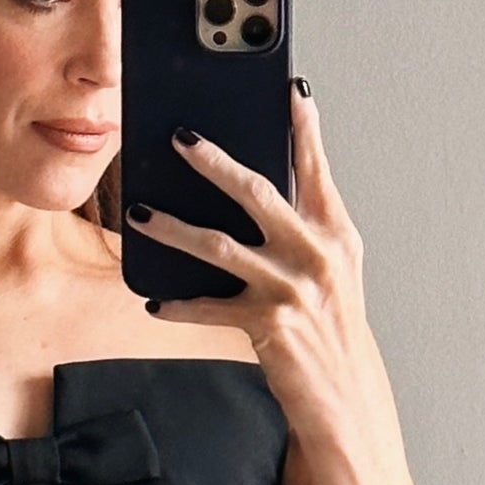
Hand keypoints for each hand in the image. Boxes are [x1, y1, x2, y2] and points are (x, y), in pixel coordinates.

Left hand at [124, 82, 373, 420]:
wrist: (343, 395)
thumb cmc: (330, 327)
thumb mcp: (330, 271)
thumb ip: (302, 229)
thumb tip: (251, 187)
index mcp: (336, 234)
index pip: (315, 170)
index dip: (303, 127)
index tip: (290, 89)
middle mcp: (317, 255)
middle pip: (257, 192)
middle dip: (214, 161)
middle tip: (180, 137)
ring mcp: (291, 288)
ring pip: (218, 244)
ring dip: (172, 227)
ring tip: (140, 213)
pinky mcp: (267, 324)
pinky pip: (209, 306)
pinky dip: (178, 304)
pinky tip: (153, 301)